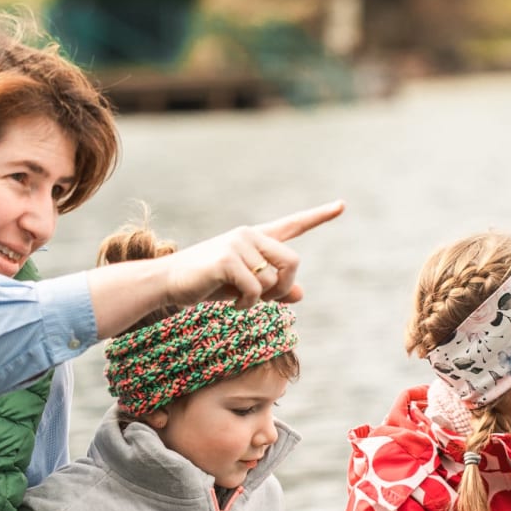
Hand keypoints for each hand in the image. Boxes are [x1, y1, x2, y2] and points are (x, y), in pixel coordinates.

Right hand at [161, 201, 344, 309]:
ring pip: (273, 281)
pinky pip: (255, 290)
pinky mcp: (227, 259)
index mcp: (256, 238)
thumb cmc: (207, 283)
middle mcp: (249, 235)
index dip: (319, 216)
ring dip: (260, 299)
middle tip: (265, 300)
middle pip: (293, 262)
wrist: (169, 283)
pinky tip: (233, 304)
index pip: (293, 224)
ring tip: (239, 299)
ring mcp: (238, 245)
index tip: (341, 205)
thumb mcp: (244, 288)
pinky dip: (248, 305)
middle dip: (284, 288)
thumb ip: (274, 289)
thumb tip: (300, 294)